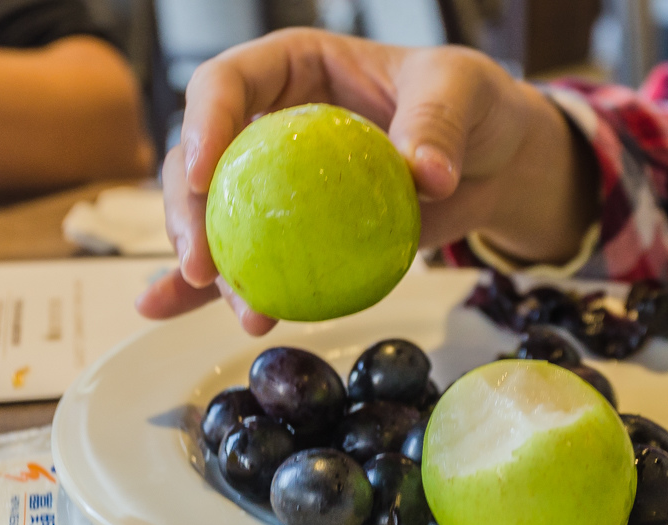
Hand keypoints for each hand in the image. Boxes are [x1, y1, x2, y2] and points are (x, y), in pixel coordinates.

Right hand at [136, 28, 597, 332]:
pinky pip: (253, 257)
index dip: (203, 124)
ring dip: (213, 267)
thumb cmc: (471, 105)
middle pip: (205, 160)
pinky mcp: (302, 231)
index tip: (207, 175)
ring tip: (245, 313)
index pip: (228, 83)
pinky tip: (173, 310)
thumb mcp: (462, 91)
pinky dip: (219, 287)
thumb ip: (437, 124)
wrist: (494, 162)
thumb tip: (425, 175)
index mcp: (295, 69)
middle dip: (191, 214)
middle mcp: (273, 123)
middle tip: (206, 265)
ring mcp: (283, 182)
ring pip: (220, 216)